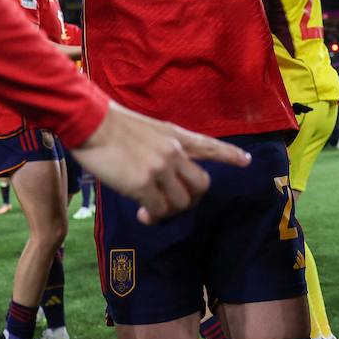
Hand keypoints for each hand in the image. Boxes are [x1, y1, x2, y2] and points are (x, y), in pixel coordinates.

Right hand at [73, 101, 251, 223]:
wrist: (91, 121)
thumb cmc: (112, 124)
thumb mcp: (149, 129)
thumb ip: (164, 147)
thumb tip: (165, 170)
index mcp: (176, 136)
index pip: (210, 146)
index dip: (229, 155)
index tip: (246, 161)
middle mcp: (174, 152)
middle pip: (201, 185)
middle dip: (191, 199)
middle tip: (174, 206)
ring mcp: (161, 168)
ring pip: (181, 202)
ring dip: (169, 212)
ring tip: (152, 212)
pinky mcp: (143, 184)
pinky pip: (159, 210)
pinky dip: (153, 217)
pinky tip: (143, 215)